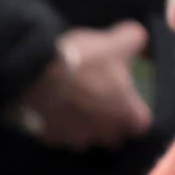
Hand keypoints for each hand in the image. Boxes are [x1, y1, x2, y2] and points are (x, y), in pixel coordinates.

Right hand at [13, 21, 154, 153]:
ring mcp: (75, 138)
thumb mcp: (115, 42)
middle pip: (113, 136)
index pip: (140, 123)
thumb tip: (137, 36)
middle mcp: (104, 133)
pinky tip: (51, 108)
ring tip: (71, 105)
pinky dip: (56, 125)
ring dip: (81, 126)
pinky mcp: (49, 137)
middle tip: (97, 102)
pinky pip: (57, 136)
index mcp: (126, 114)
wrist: (34, 73)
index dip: (133, 112)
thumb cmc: (83, 61)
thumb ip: (133, 40)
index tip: (124, 100)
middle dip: (108, 123)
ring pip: (84, 138)